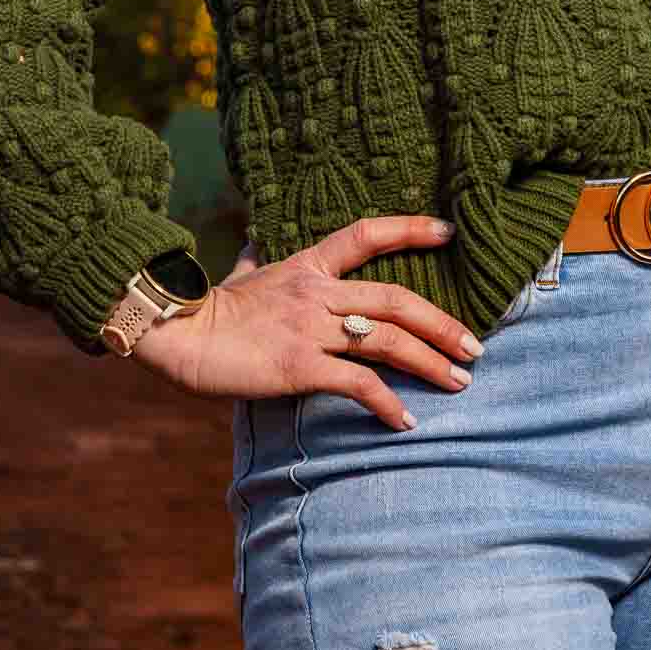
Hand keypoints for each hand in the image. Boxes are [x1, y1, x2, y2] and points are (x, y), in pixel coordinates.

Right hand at [125, 213, 481, 430]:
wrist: (176, 334)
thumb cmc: (207, 307)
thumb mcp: (241, 273)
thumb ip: (258, 258)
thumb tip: (255, 239)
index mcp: (307, 265)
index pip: (367, 234)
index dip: (411, 229)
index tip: (448, 232)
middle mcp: (316, 292)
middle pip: (396, 299)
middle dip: (442, 324)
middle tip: (474, 347)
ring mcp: (309, 328)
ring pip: (387, 341)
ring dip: (430, 362)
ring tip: (459, 383)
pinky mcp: (298, 366)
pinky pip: (356, 382)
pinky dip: (387, 403)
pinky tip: (405, 420)